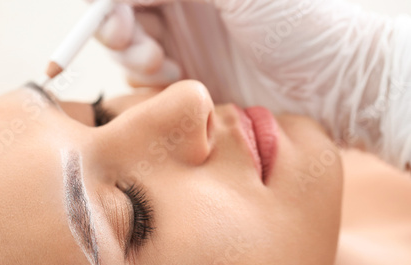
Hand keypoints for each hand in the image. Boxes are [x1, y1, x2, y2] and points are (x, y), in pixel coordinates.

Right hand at [96, 0, 408, 168]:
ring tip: (167, 69)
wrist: (328, 84)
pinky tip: (177, 82)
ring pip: (130, 45)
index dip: (108, 3)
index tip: (112, 24)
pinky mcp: (188, 74)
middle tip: (142, 51)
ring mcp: (185, 39)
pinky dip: (150, 81)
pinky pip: (147, 76)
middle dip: (118, 31)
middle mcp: (184, 5)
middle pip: (121, 12)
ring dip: (136, 59)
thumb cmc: (299, 26)